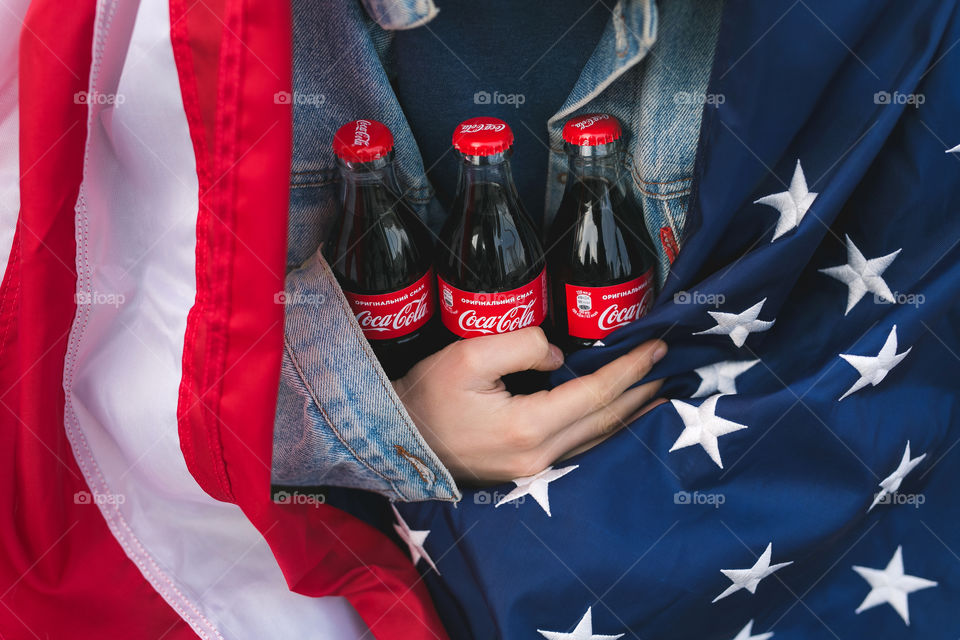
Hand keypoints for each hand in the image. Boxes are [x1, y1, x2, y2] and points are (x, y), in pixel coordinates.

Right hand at [391, 327, 666, 484]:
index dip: (630, 368)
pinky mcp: (527, 470)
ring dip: (631, 411)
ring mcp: (534, 469)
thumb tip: (555, 354)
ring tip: (657, 389)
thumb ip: (519, 345)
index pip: (596, 392)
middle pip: (606, 419)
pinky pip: (582, 447)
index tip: (656, 346)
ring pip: (599, 438)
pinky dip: (607, 426)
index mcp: (527, 426)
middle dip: (641, 389)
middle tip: (669, 363)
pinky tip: (619, 416)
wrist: (398, 440)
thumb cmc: (427, 396)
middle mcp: (539, 455)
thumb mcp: (466, 356)